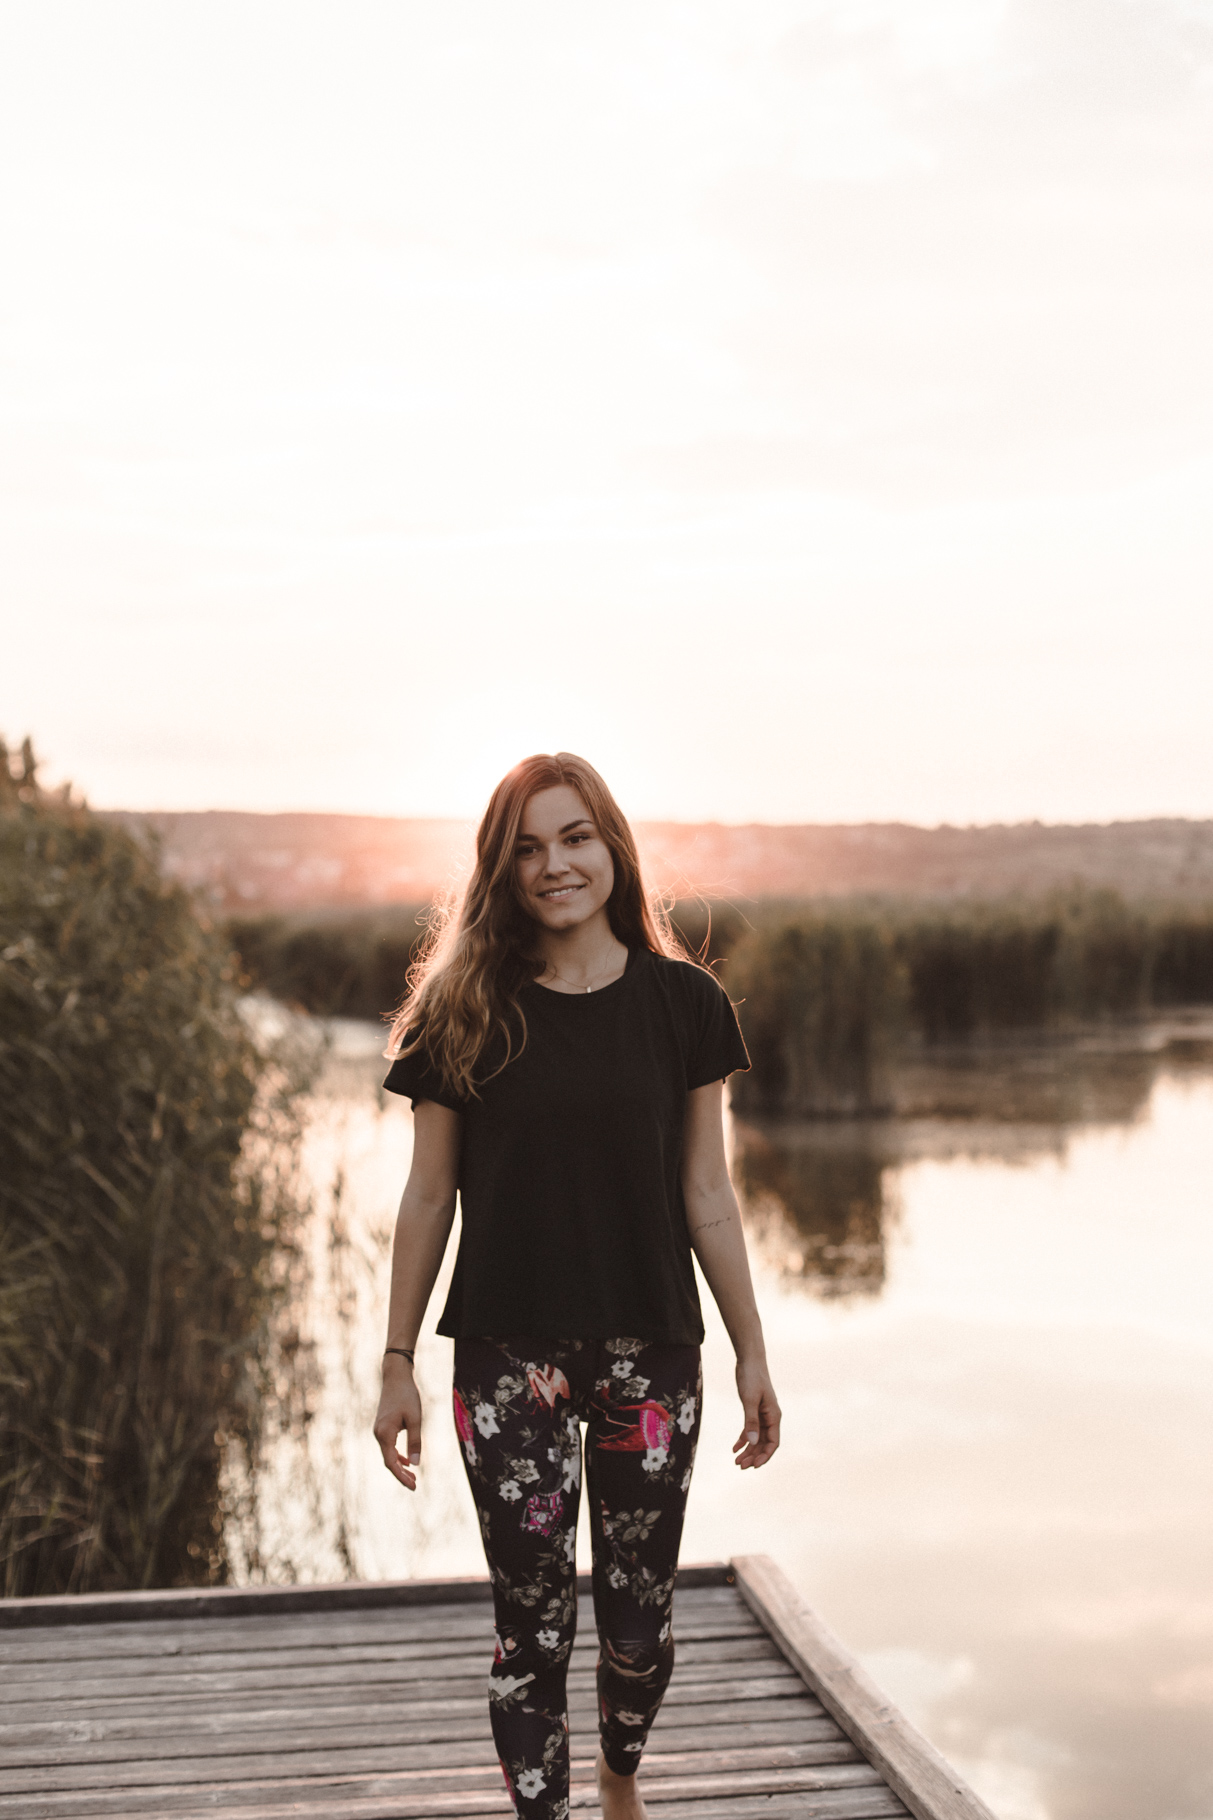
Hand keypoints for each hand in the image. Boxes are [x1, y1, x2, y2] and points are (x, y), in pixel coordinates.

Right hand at [373, 1356, 422, 1490]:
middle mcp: (378, 1434)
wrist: (396, 1377)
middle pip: (389, 1461)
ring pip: (388, 1454)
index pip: (391, 1463)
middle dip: (401, 1474)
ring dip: (400, 1466)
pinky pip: (389, 1446)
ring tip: (413, 1477)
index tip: (413, 1486)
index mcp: (385, 1434)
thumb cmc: (407, 1396)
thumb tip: (415, 1464)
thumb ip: (415, 1442)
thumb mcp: (415, 1419)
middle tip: (415, 1485)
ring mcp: (379, 1430)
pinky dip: (397, 1455)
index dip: (401, 1476)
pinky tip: (407, 1461)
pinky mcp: (383, 1426)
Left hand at [733, 1356, 780, 1468]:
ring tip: (736, 1461)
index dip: (765, 1456)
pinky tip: (734, 1448)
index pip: (773, 1443)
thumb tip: (751, 1443)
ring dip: (748, 1451)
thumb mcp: (749, 1400)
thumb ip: (751, 1421)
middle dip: (754, 1456)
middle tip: (740, 1466)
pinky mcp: (754, 1411)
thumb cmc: (751, 1377)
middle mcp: (770, 1418)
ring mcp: (762, 1415)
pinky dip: (743, 1440)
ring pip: (757, 1439)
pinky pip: (750, 1430)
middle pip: (764, 1444)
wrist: (749, 1360)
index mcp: (774, 1416)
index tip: (754, 1466)